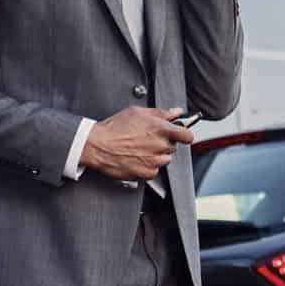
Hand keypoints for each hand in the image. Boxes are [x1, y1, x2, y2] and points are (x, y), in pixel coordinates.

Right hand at [81, 107, 195, 181]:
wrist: (98, 146)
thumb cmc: (114, 128)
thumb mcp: (137, 113)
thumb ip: (161, 113)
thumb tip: (176, 112)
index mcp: (160, 128)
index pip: (187, 135)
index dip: (185, 135)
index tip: (182, 135)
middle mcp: (159, 145)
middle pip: (173, 147)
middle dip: (164, 143)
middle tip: (148, 139)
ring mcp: (153, 161)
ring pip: (165, 160)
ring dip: (157, 156)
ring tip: (141, 149)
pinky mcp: (146, 173)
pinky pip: (155, 171)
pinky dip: (148, 166)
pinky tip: (137, 158)